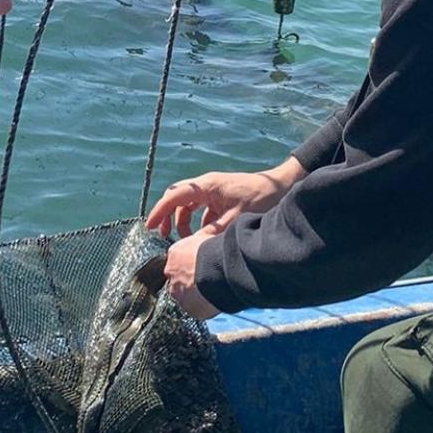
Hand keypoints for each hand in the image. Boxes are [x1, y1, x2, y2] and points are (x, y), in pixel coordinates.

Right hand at [145, 156, 307, 237]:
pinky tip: (204, 237)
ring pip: (189, 205)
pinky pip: (202, 209)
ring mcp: (214, 191)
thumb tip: (192, 247)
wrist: (284, 186)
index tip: (149, 227)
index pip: (174, 196)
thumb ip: (211, 233)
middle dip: (167, 217)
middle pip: (177, 199)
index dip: (159, 212)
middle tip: (161, 236)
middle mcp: (207, 185)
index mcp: (207, 186)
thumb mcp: (235, 220)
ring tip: (184, 241)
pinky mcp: (222, 198)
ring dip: (183, 222)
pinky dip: (198, 223)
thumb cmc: (262, 198)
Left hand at [163, 230, 220, 319]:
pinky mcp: (187, 308)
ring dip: (194, 294)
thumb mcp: (208, 235)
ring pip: (184, 295)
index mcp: (175, 253)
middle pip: (178, 278)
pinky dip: (201, 307)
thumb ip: (204, 234)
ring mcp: (178, 292)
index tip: (198, 267)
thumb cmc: (215, 251)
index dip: (189, 265)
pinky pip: (193, 308)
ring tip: (210, 292)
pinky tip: (212, 302)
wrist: (219, 270)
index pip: (177, 260)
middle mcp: (171, 273)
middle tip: (205, 280)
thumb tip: (210, 227)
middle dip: (189, 280)